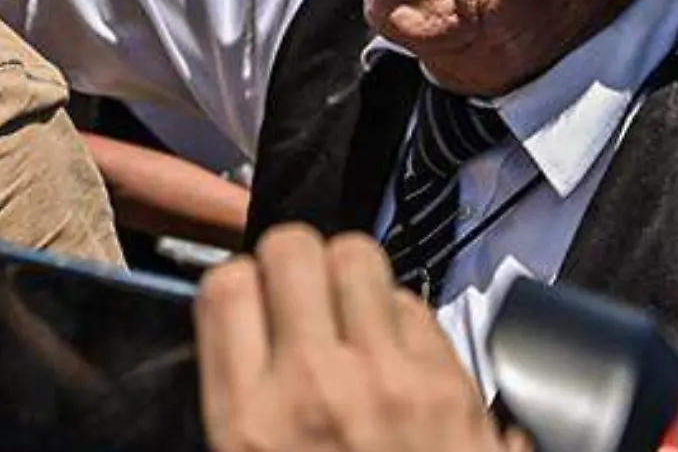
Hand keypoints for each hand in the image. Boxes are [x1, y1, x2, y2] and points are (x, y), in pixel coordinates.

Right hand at [196, 225, 531, 451]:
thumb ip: (242, 413)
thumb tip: (240, 350)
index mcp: (250, 427)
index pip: (224, 289)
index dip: (238, 286)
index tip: (249, 305)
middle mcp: (316, 389)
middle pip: (294, 249)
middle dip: (294, 264)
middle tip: (301, 299)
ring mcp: (391, 382)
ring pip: (361, 257)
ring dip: (351, 277)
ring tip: (351, 317)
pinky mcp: (454, 389)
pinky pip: (418, 307)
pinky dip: (404, 321)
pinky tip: (399, 360)